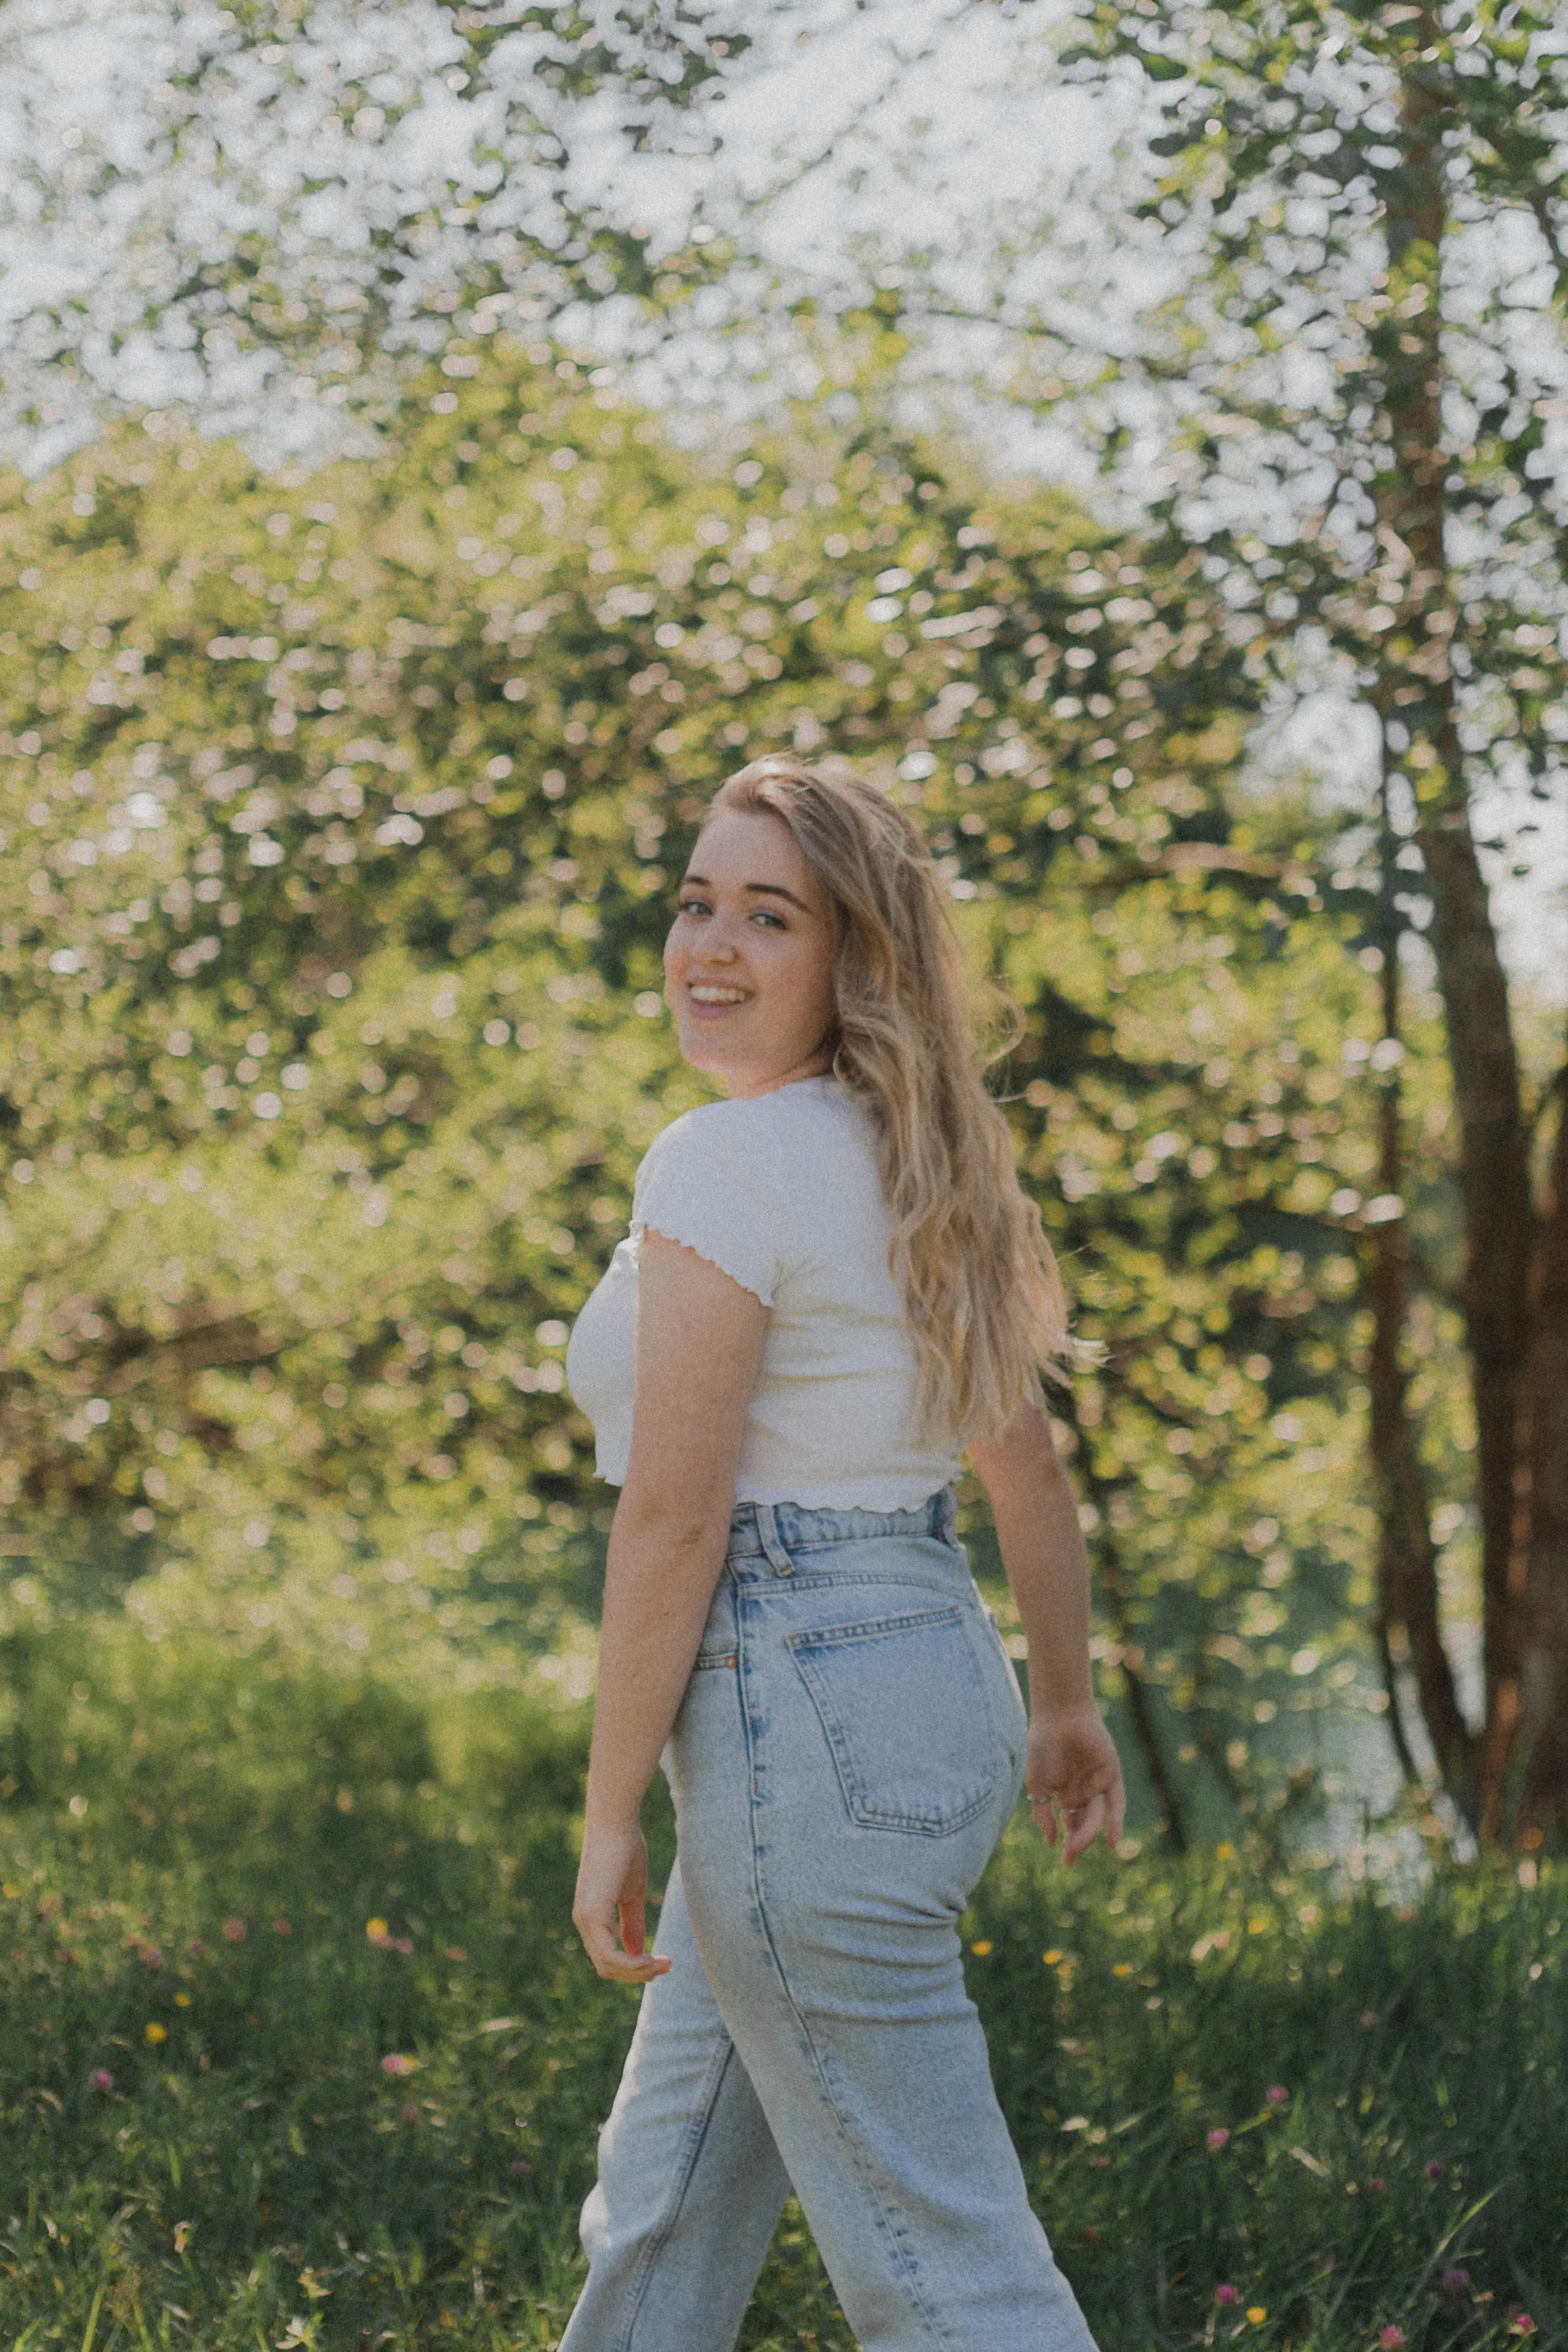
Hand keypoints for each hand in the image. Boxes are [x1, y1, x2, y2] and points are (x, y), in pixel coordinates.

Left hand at [572, 1818, 671, 1982]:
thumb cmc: (625, 1850)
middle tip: (666, 1967)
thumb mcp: (632, 1893)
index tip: (661, 1963)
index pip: (608, 1958)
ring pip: (608, 1966)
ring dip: (638, 1972)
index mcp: (592, 1917)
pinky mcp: (592, 1914)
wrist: (616, 1822)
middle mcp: (584, 1922)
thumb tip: (636, 1951)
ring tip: (664, 1964)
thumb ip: (632, 1923)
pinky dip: (632, 1964)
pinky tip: (652, 1959)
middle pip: (607, 1968)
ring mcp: (585, 1919)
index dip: (633, 1967)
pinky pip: (609, 1955)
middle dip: (638, 1974)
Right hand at [1026, 1705, 1125, 1863]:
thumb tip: (1051, 1843)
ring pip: (1096, 1816)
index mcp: (1064, 1793)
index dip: (1068, 1842)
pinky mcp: (1111, 1774)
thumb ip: (1042, 1815)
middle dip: (1077, 1841)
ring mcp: (1097, 1783)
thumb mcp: (1037, 1785)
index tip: (1066, 1860)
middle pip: (1084, 1823)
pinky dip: (1116, 1822)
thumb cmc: (1042, 1748)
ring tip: (1077, 1845)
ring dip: (1088, 1832)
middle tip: (1070, 1857)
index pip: (1070, 1824)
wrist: (1058, 1717)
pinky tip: (1112, 1843)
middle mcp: (1083, 1790)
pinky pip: (1117, 1803)